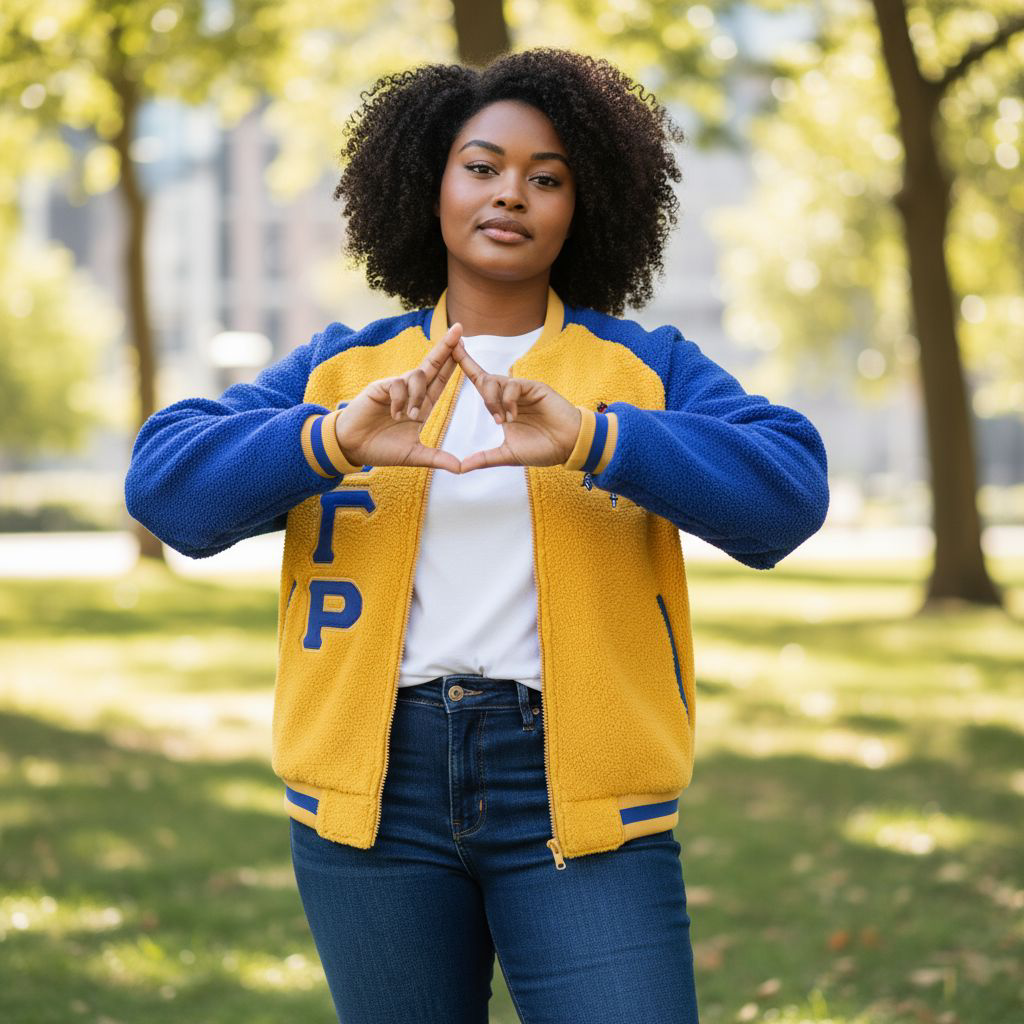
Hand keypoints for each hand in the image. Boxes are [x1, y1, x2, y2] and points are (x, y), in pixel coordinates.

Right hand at [333, 322, 464, 473]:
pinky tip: (393, 414)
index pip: (440, 381)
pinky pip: (397, 385)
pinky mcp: (380, 387)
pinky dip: (400, 400)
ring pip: (417, 376)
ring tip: (407, 417)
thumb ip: (437, 458)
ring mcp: (395, 388)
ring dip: (417, 395)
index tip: (465, 348)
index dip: (452, 364)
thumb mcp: (414, 456)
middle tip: (460, 329)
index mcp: (420, 405)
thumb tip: (461, 469)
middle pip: (432, 365)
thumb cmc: (381, 449)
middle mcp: (410, 392)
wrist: (352, 448)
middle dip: (446, 347)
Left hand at [450, 338, 581, 472]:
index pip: (479, 382)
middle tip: (484, 400)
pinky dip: (508, 401)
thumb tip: (461, 468)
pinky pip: (513, 386)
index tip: (451, 348)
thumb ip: (484, 459)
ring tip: (502, 421)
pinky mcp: (535, 388)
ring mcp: (522, 390)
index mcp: (501, 406)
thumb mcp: (508, 455)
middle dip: (473, 376)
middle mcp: (510, 394)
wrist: (569, 447)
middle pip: (483, 379)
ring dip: (491, 400)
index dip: (465, 364)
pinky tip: (513, 417)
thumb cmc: (543, 448)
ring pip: (495, 381)